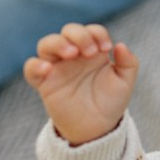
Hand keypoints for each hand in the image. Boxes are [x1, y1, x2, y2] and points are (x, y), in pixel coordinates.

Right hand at [23, 23, 139, 144]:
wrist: (97, 128)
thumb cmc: (110, 102)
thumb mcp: (125, 83)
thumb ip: (129, 63)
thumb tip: (120, 45)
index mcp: (92, 51)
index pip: (91, 30)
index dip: (97, 33)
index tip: (106, 48)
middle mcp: (73, 55)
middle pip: (68, 31)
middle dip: (79, 35)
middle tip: (89, 52)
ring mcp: (57, 67)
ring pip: (47, 44)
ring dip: (58, 43)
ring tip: (72, 53)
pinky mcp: (44, 83)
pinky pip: (31, 68)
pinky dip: (35, 65)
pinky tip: (47, 69)